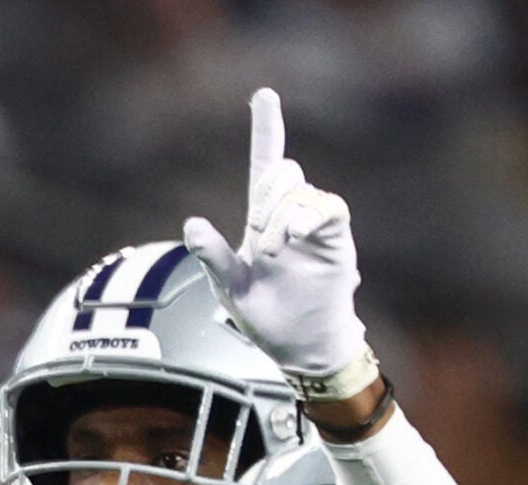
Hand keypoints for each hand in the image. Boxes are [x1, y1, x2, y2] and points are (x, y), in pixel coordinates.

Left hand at [183, 88, 371, 385]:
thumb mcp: (230, 288)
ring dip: (281, 218)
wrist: (303, 346)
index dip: (267, 131)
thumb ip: (213, 256)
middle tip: (262, 240)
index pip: (265, 166)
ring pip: (299, 191)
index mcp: (262, 221)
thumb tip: (191, 225)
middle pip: (281, 173)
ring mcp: (315, 225)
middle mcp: (290, 215)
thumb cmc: (266, 317)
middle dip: (265, 196)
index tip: (264, 95)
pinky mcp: (336, 238)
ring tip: (276, 253)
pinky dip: (308, 216)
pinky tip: (296, 235)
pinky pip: (328, 208)